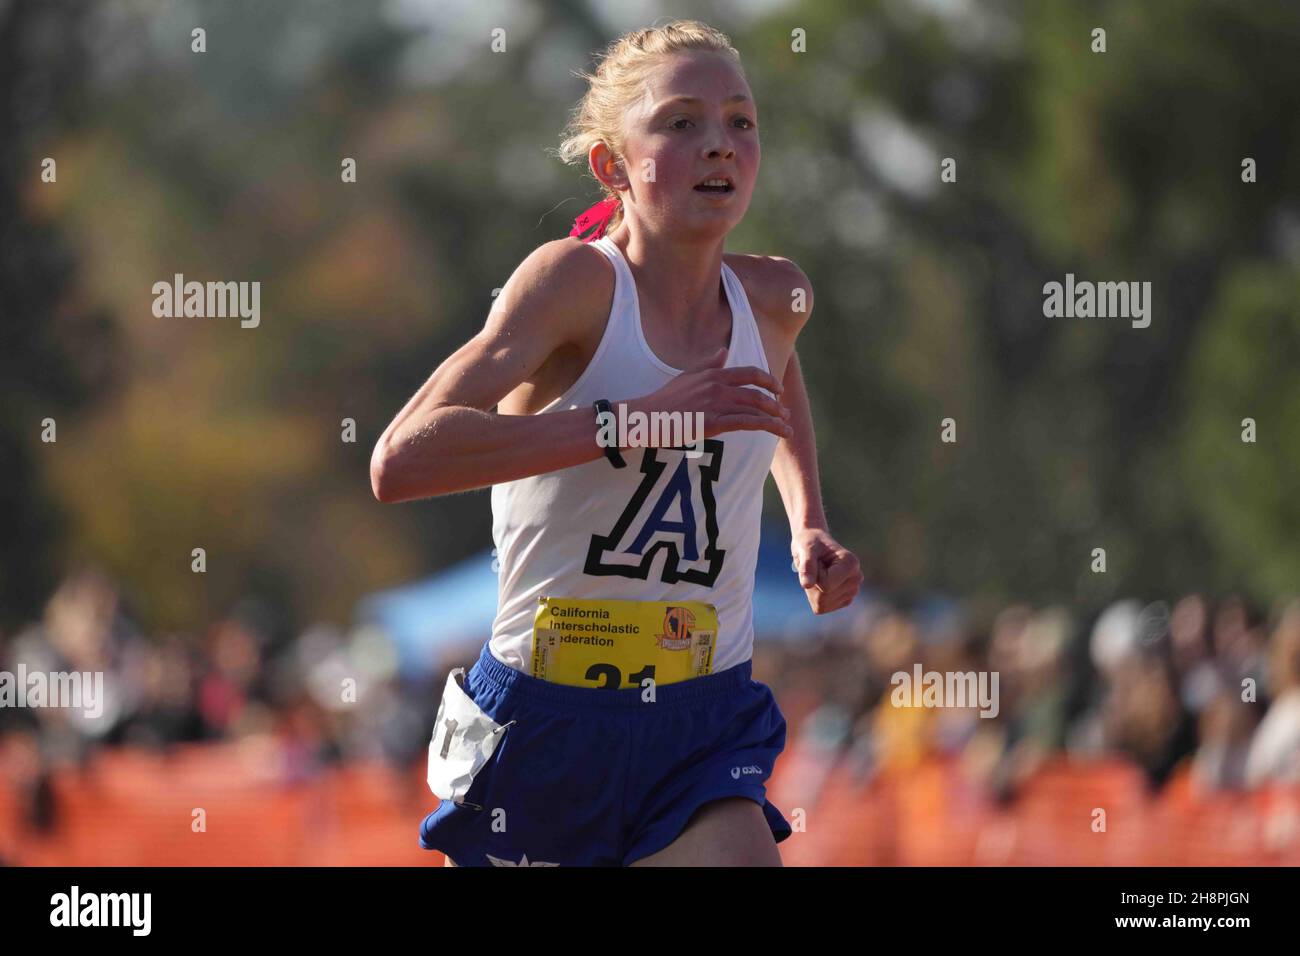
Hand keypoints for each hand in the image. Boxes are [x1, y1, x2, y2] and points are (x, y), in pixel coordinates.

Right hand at [631, 347, 791, 441]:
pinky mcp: (713, 422)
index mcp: (713, 374)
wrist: (647, 417)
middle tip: (785, 412)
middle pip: (757, 392)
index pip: (749, 372)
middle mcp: (718, 386)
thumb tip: (723, 351)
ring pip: (756, 408)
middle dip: (776, 403)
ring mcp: (716, 404)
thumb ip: (708, 364)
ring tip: (786, 426)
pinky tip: (777, 432)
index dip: (768, 380)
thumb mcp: (687, 376)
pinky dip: (767, 427)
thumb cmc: (665, 399)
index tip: (778, 389)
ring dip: (776, 417)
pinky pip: (747, 423)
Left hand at [792, 528, 862, 614]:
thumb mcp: (805, 549)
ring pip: (822, 604)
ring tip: (819, 573)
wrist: (814, 544)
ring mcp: (852, 591)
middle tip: (816, 566)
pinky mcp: (845, 600)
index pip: (826, 585)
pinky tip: (820, 582)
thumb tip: (806, 585)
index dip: (814, 575)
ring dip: (813, 590)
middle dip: (813, 583)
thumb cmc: (809, 543)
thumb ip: (806, 566)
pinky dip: (815, 597)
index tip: (817, 561)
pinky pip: (821, 608)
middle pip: (824, 596)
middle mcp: (856, 578)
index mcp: (851, 563)